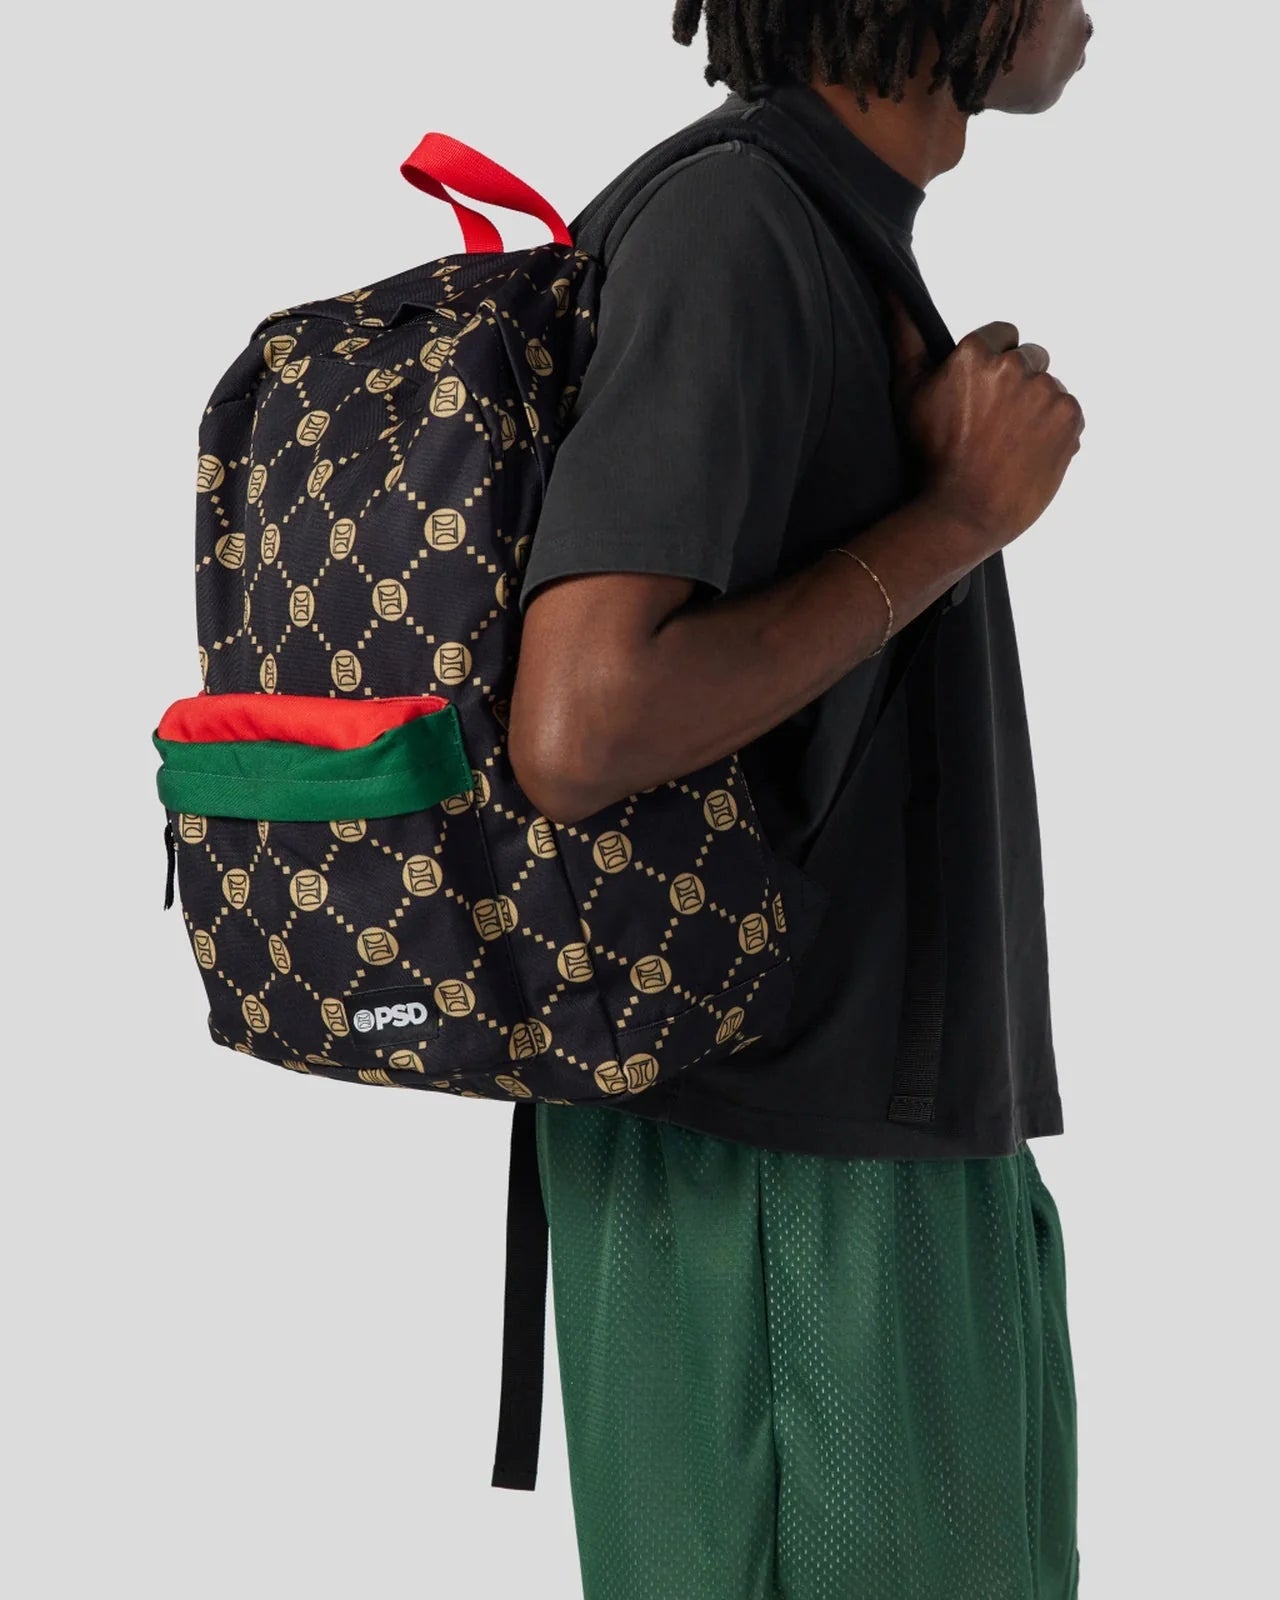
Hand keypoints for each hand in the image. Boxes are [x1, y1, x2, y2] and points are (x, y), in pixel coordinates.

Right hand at [889, 297, 1084, 558]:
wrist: (964, 514)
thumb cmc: (930, 456)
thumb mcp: (908, 393)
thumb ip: (905, 335)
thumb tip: (891, 287)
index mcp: (976, 353)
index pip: (1002, 335)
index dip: (990, 366)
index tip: (979, 397)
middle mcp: (1016, 366)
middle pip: (1031, 358)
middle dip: (1016, 384)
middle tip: (994, 424)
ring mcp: (1047, 392)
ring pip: (1048, 388)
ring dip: (1036, 408)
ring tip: (1010, 443)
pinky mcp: (1071, 418)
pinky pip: (1069, 412)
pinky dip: (1055, 430)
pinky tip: (1028, 453)